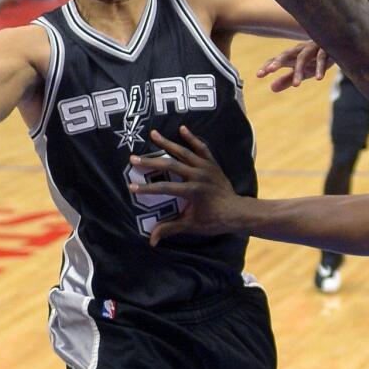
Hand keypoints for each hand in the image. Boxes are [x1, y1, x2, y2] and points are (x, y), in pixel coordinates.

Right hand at [127, 126, 247, 246]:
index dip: (147, 189)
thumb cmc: (214, 220)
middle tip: (133, 158)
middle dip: (151, 162)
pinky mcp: (212, 163)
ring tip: (153, 133)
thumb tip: (151, 240)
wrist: (237, 212)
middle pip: (170, 166)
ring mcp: (206, 167)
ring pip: (184, 152)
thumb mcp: (191, 226)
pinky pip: (201, 148)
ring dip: (167, 143)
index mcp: (192, 191)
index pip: (165, 189)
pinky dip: (192, 138)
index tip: (132, 187)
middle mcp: (198, 175)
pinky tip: (182, 128)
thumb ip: (170, 229)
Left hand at [255, 41, 333, 91]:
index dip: (268, 66)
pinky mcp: (327, 49)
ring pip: (303, 58)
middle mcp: (300, 50)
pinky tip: (318, 78)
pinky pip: (322, 58)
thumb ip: (287, 79)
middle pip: (286, 54)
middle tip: (270, 71)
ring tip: (296, 85)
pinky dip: (320, 67)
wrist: (338, 44)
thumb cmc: (316, 58)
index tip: (258, 75)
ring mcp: (313, 48)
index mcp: (292, 55)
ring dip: (299, 70)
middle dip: (278, 62)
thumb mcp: (302, 70)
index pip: (277, 59)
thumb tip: (271, 88)